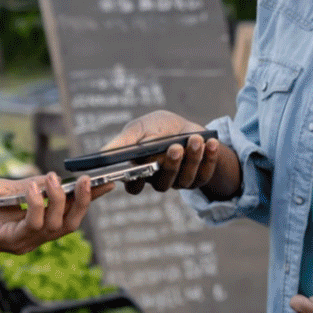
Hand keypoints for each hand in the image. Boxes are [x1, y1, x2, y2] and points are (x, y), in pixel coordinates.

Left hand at [0, 172, 110, 254]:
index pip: (69, 213)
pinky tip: (33, 189)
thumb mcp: (7, 188)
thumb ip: (31, 185)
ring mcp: (24, 242)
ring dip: (58, 200)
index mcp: (36, 224)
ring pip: (55, 225)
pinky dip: (36, 205)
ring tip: (52, 178)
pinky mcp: (11, 241)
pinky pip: (32, 224)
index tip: (108, 183)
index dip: (90, 201)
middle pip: (70, 224)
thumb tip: (55, 178)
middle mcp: (34, 237)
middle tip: (87, 180)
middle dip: (83, 203)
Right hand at [100, 111, 239, 198]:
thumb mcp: (139, 128)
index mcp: (140, 172)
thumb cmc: (157, 128)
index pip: (133, 186)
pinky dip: (209, 157)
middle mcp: (158, 180)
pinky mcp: (199, 178)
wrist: (185, 127)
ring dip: (191, 158)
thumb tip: (102, 154)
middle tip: (174, 147)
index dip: (136, 180)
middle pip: (162, 182)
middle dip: (170, 165)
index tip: (140, 167)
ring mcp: (179, 182)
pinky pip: (205, 173)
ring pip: (185, 178)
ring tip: (195, 139)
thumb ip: (124, 141)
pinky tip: (211, 142)